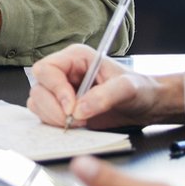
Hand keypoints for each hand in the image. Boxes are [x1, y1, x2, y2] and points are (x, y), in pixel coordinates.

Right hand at [27, 44, 174, 129]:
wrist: (146, 105)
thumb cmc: (140, 89)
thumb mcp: (128, 88)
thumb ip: (105, 96)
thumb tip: (80, 109)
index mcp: (76, 58)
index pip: (47, 69)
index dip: (55, 89)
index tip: (71, 108)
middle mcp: (65, 72)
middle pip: (39, 88)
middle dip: (53, 109)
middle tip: (74, 121)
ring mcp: (61, 91)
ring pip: (38, 103)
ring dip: (53, 118)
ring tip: (79, 124)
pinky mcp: (62, 108)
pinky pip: (45, 116)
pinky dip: (54, 125)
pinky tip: (75, 127)